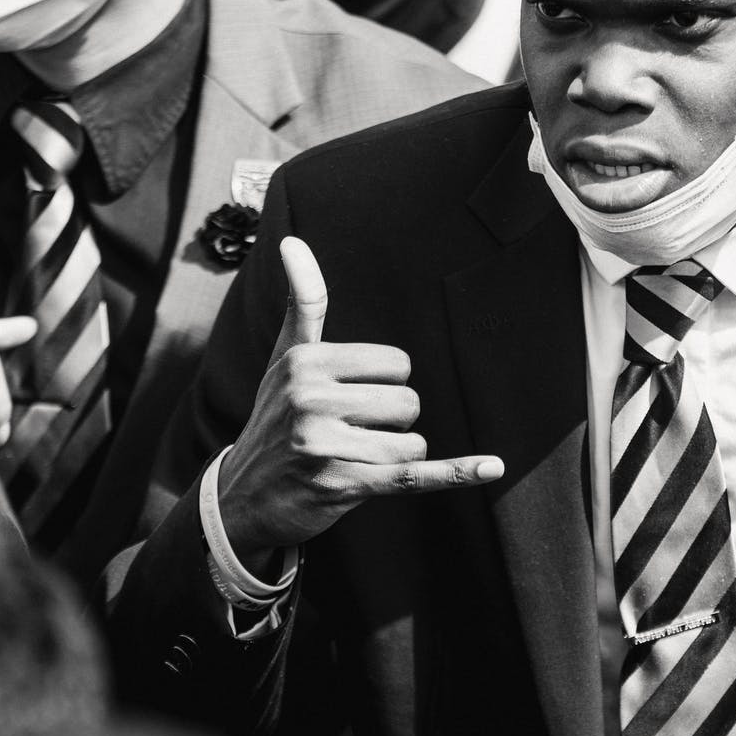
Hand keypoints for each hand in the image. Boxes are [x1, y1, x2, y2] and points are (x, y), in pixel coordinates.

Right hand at [216, 238, 503, 570]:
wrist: (243, 497)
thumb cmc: (276, 418)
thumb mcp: (286, 359)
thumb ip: (303, 302)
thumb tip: (292, 239)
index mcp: (305, 362)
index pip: (398, 365)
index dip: (384, 387)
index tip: (347, 402)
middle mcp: (310, 400)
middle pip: (409, 404)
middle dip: (392, 425)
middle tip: (348, 437)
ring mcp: (323, 446)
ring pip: (411, 444)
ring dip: (395, 458)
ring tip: (352, 461)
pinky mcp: (341, 486)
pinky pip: (412, 476)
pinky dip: (455, 473)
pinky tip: (492, 467)